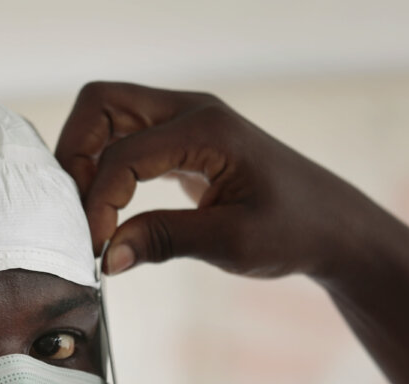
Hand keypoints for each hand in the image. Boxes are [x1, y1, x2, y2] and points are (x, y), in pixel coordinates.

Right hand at [55, 82, 388, 279]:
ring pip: (107, 114)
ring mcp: (184, 121)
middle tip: (77, 210)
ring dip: (86, 158)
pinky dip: (105, 167)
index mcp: (206, 129)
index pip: (123, 154)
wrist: (331, 226)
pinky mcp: (181, 141)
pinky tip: (109, 209)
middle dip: (76, 155)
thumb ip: (164, 240)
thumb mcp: (232, 242)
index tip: (96, 247)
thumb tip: (107, 255)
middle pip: (101, 103)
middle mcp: (190, 112)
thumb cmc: (294, 230)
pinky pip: (124, 136)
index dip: (99, 202)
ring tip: (89, 211)